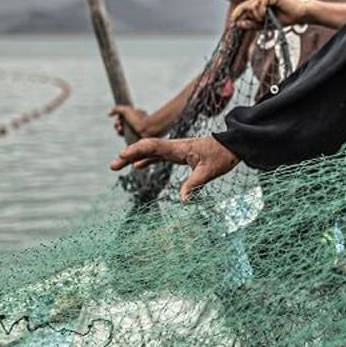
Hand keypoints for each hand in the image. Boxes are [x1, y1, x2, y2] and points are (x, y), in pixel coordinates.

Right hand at [108, 104, 152, 137]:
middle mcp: (136, 122)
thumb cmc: (138, 119)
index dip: (119, 119)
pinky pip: (126, 138)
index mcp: (136, 115)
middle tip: (119, 126)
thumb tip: (108, 113)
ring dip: (119, 131)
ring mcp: (136, 131)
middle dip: (117, 125)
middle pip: (122, 124)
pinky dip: (123, 136)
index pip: (123, 117)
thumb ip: (116, 109)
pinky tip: (123, 135)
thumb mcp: (126, 110)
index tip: (119, 119)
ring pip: (123, 132)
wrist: (148, 130)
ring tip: (120, 130)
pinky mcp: (136, 138)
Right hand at [109, 135, 238, 201]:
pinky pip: (158, 155)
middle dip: (128, 155)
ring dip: (134, 157)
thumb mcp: (209, 172)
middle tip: (112, 166)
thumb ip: (194, 184)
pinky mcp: (179, 154)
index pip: (153, 146)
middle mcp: (174, 146)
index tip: (123, 157)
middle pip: (146, 148)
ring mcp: (176, 149)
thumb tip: (183, 201)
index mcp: (179, 148)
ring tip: (117, 166)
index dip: (136, 151)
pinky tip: (137, 167)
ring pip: (150, 151)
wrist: (232, 145)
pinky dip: (147, 160)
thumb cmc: (222, 156)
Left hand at [231, 0, 307, 29]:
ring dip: (257, 16)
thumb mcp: (266, 25)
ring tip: (266, 18)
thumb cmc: (285, 18)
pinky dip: (261, 12)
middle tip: (262, 21)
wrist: (299, 15)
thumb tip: (239, 24)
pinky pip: (259, 5)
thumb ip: (253, 24)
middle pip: (245, 7)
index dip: (236, 14)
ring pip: (251, 7)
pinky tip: (268, 14)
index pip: (242, 7)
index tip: (231, 23)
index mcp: (258, 2)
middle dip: (252, 18)